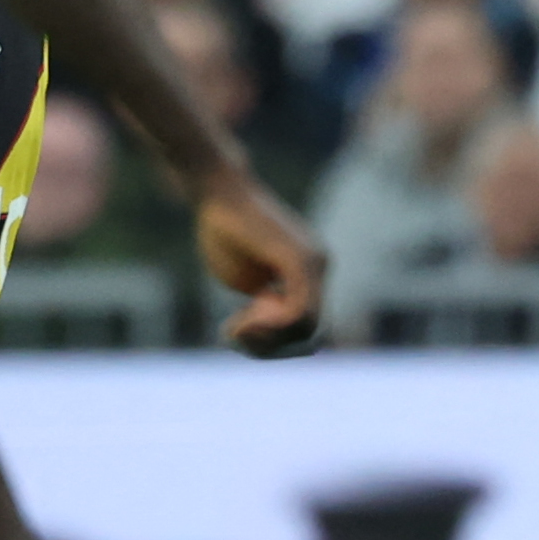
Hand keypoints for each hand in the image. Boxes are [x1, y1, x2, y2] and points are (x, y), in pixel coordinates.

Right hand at [195, 169, 325, 355]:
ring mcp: (315, 263)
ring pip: (306, 328)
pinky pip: (299, 313)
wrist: (217, 192)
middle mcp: (321, 267)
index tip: (238, 331)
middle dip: (269, 347)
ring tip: (234, 328)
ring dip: (267, 339)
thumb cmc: (224, 231)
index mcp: (312, 274)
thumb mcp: (246, 279)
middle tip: (233, 335)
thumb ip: (267, 306)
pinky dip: (271, 328)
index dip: (273, 344)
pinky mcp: (301, 261)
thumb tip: (276, 333)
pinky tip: (242, 323)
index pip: (306, 329)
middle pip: (310, 334)